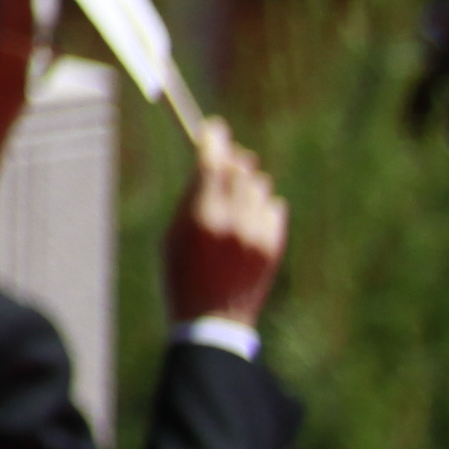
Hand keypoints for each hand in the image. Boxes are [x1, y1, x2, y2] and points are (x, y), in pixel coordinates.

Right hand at [166, 114, 287, 332]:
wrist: (213, 321)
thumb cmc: (182, 275)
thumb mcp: (173, 234)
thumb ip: (193, 198)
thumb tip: (209, 166)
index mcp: (202, 216)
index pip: (212, 161)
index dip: (212, 139)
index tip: (213, 127)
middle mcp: (234, 220)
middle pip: (241, 168)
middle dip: (232, 158)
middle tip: (225, 158)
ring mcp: (258, 234)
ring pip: (260, 186)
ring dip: (247, 184)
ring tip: (234, 197)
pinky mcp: (274, 245)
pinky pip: (274, 207)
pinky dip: (262, 206)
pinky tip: (248, 220)